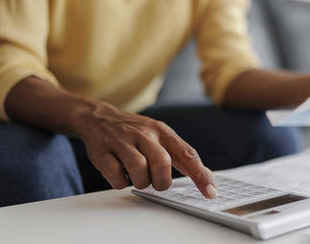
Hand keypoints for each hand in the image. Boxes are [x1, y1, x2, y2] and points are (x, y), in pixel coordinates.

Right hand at [73, 102, 217, 197]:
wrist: (98, 118)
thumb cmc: (135, 131)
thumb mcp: (159, 134)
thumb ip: (180, 154)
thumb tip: (205, 176)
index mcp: (162, 131)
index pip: (187, 154)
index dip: (201, 175)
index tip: (211, 192)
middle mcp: (144, 134)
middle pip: (162, 163)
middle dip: (162, 181)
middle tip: (156, 182)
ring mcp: (123, 142)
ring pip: (139, 170)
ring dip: (141, 182)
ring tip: (138, 177)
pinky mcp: (103, 152)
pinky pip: (116, 176)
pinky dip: (121, 182)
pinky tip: (121, 174)